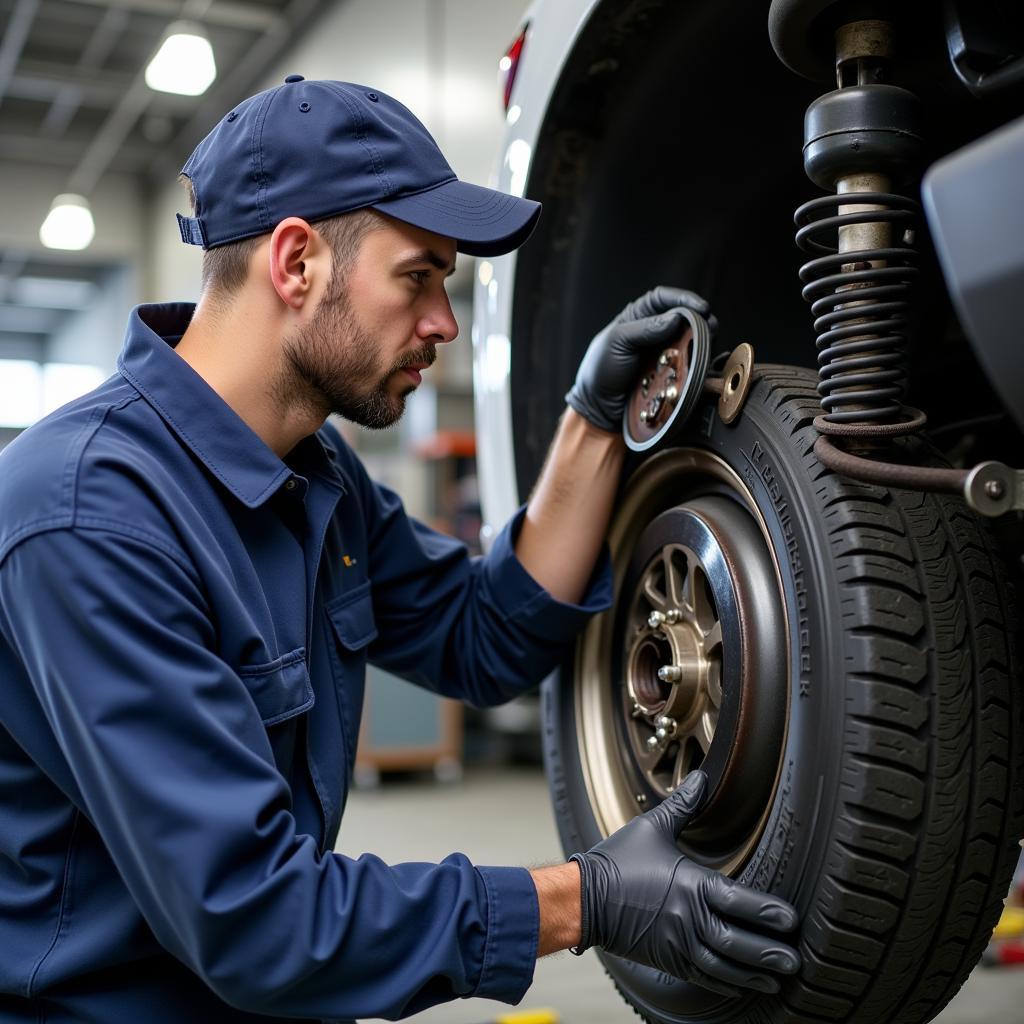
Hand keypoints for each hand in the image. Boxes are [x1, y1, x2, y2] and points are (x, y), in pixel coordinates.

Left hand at [565, 286, 715, 432]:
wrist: (600, 407)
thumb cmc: (600, 371)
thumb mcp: (616, 343)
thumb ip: (644, 329)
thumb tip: (675, 319)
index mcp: (637, 317)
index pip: (663, 298)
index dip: (683, 298)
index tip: (701, 307)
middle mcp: (653, 332)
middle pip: (683, 318)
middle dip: (699, 319)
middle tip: (710, 325)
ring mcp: (663, 353)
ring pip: (689, 341)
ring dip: (701, 340)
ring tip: (709, 343)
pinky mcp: (670, 373)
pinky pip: (687, 364)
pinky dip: (696, 361)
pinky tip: (701, 361)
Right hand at [570, 771, 800, 996]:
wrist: (583, 899)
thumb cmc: (616, 862)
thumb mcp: (651, 827)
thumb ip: (683, 805)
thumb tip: (701, 778)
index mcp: (690, 885)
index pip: (740, 902)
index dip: (768, 913)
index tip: (790, 919)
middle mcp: (688, 919)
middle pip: (738, 942)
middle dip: (770, 952)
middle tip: (796, 959)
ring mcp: (678, 944)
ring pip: (725, 966)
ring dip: (754, 973)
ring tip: (778, 977)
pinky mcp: (668, 960)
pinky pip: (705, 977)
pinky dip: (728, 983)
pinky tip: (744, 984)